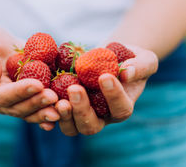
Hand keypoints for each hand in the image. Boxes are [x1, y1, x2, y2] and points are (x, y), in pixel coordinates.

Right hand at [0, 24, 59, 123]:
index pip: (2, 96)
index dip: (20, 91)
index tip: (37, 84)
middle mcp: (0, 101)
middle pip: (18, 108)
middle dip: (36, 103)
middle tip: (53, 96)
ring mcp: (15, 102)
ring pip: (30, 112)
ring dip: (46, 111)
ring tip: (62, 108)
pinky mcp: (28, 97)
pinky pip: (39, 107)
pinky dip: (50, 111)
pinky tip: (64, 113)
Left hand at [40, 45, 157, 135]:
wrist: (112, 58)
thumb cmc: (132, 59)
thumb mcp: (144, 59)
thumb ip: (140, 67)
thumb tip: (127, 72)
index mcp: (121, 107)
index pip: (120, 108)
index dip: (113, 95)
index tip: (105, 76)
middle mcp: (101, 117)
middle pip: (91, 125)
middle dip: (82, 109)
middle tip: (74, 89)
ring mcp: (81, 114)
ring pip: (71, 127)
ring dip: (64, 114)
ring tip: (58, 98)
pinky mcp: (66, 106)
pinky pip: (55, 116)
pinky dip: (48, 112)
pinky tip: (42, 98)